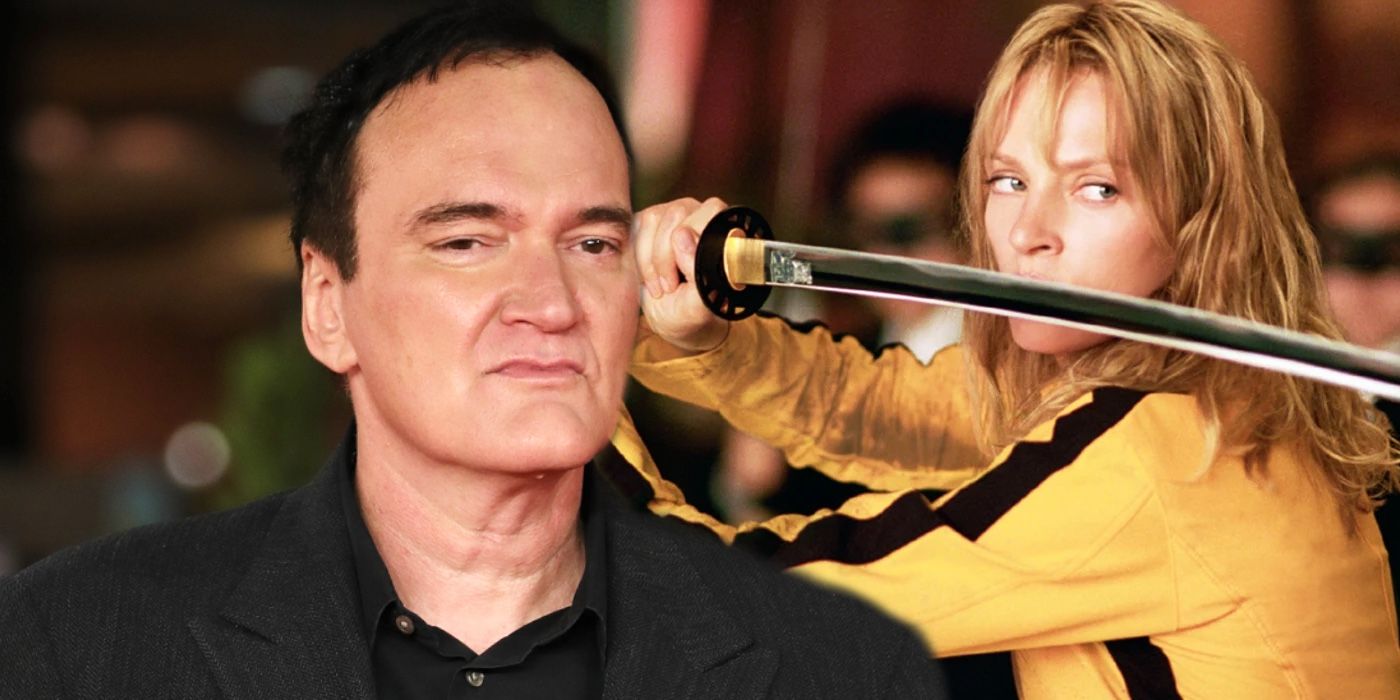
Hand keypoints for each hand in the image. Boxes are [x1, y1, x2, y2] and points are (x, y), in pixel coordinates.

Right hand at [633, 197, 731, 353]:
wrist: (668, 317)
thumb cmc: (690, 311)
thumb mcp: (697, 304)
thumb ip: (696, 270)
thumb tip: (681, 235)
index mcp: (724, 231)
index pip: (711, 212)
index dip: (693, 243)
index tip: (684, 279)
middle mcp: (701, 215)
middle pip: (677, 214)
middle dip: (666, 256)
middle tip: (669, 287)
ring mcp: (673, 215)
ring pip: (654, 218)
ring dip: (651, 260)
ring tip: (660, 286)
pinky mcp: (648, 222)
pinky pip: (636, 226)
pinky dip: (638, 257)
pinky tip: (648, 276)